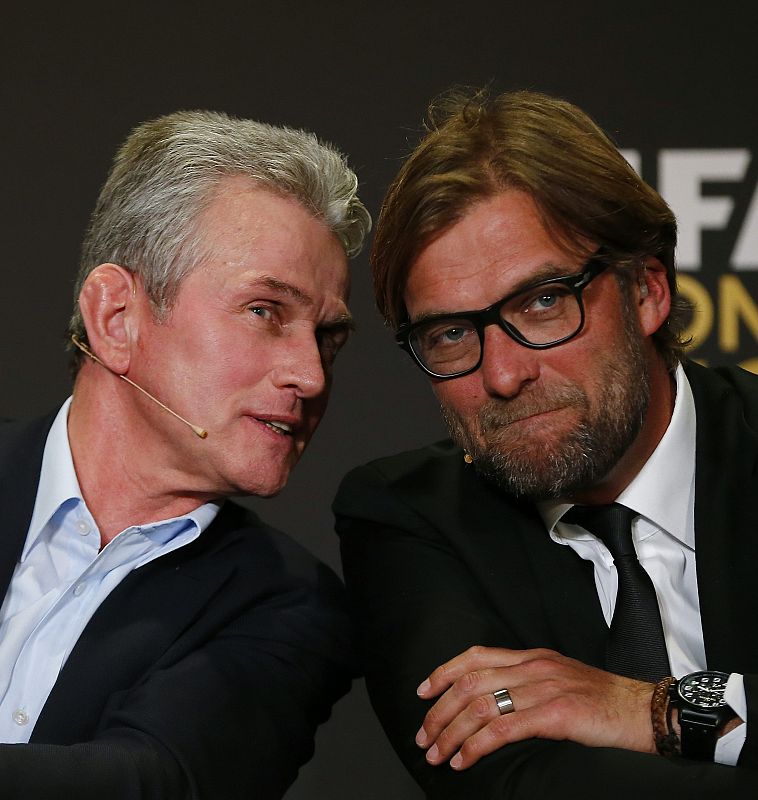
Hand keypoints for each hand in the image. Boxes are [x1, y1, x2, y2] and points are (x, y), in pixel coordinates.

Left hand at [415, 645, 655, 769]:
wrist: (646, 711)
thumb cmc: (605, 703)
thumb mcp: (561, 681)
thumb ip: (528, 684)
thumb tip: (493, 703)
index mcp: (533, 657)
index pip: (476, 656)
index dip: (444, 672)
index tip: (423, 691)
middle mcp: (534, 667)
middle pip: (471, 682)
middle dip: (440, 710)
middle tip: (423, 734)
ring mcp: (544, 689)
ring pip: (481, 705)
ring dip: (451, 732)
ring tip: (436, 753)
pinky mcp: (556, 714)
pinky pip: (504, 729)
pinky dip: (476, 746)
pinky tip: (464, 760)